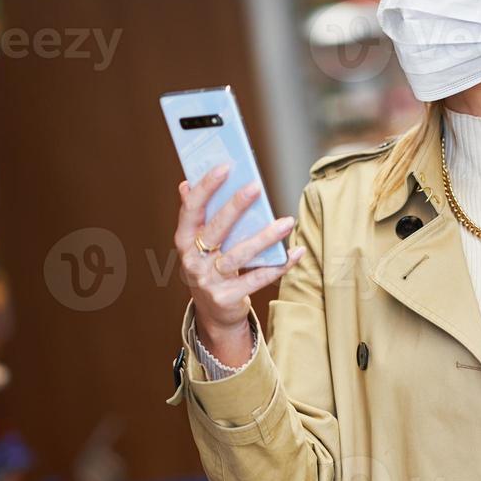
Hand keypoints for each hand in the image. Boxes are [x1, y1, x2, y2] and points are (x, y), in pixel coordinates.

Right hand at [175, 164, 304, 365]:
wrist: (214, 313)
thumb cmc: (211, 268)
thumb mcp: (198, 244)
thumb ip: (195, 215)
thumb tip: (186, 183)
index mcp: (184, 241)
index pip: (191, 210)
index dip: (205, 188)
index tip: (225, 167)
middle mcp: (193, 261)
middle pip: (215, 229)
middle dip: (235, 206)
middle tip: (256, 186)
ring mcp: (209, 281)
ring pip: (239, 255)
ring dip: (265, 237)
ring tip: (287, 222)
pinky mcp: (228, 298)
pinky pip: (258, 279)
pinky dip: (279, 265)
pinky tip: (296, 252)